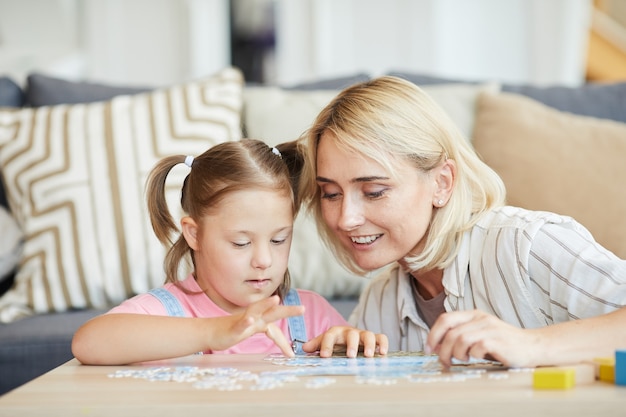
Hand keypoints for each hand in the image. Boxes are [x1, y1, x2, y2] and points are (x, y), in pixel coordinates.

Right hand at [217, 295, 304, 356]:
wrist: (210, 332)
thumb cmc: (232, 331)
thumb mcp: (252, 331)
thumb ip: (265, 330)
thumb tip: (279, 335)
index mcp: (259, 321)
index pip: (275, 329)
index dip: (284, 342)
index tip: (291, 355)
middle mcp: (254, 318)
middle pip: (273, 311)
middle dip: (288, 310)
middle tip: (303, 309)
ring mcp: (243, 321)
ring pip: (256, 311)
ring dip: (266, 304)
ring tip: (276, 299)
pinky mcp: (233, 327)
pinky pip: (240, 323)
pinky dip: (245, 321)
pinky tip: (250, 320)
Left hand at [302, 326, 388, 357]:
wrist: (348, 338)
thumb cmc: (335, 342)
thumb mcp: (324, 342)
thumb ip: (315, 345)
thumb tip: (304, 348)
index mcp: (335, 333)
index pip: (330, 336)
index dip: (327, 345)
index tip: (325, 357)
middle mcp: (350, 332)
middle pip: (351, 334)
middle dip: (351, 345)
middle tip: (351, 355)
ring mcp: (363, 335)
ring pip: (368, 335)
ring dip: (369, 344)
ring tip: (369, 356)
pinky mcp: (374, 339)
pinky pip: (381, 338)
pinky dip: (383, 344)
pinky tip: (383, 353)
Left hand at [426, 309, 540, 367]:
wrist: (534, 346)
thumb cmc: (504, 343)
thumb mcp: (480, 334)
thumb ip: (461, 336)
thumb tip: (436, 346)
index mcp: (474, 315)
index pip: (445, 319)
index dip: (433, 334)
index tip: (428, 349)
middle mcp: (481, 319)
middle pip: (450, 331)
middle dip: (442, 349)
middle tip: (444, 361)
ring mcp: (490, 329)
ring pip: (460, 339)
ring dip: (456, 353)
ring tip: (463, 359)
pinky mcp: (499, 341)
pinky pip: (476, 347)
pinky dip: (472, 355)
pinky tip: (476, 358)